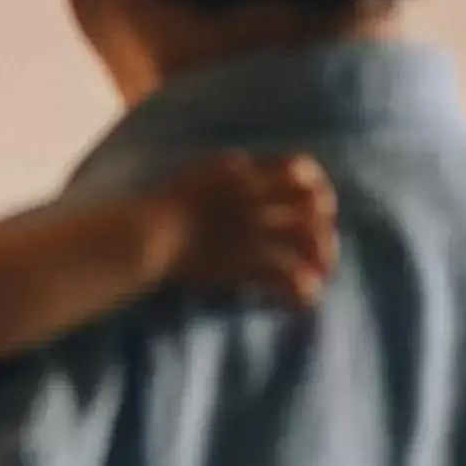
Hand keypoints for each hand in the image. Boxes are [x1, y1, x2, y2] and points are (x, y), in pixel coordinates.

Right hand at [150, 152, 336, 303]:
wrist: (140, 236)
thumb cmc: (158, 210)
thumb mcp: (196, 176)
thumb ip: (226, 172)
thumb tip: (244, 167)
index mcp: (242, 170)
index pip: (299, 168)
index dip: (316, 186)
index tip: (319, 204)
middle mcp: (253, 194)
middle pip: (313, 203)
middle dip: (324, 227)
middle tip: (324, 250)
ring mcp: (252, 226)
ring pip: (309, 237)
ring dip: (323, 257)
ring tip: (321, 276)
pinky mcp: (245, 259)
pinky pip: (289, 273)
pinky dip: (303, 288)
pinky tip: (306, 298)